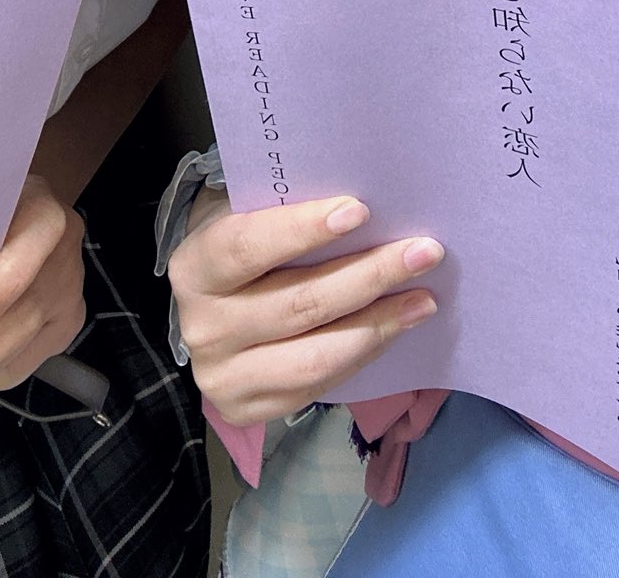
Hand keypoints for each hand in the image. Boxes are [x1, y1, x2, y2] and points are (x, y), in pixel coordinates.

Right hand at [169, 192, 442, 425]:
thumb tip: (364, 206)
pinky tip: (395, 328)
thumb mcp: (244, 218)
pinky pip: (319, 385)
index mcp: (194, 267)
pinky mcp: (247, 411)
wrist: (210, 313)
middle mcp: (202, 327)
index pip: (247, 246)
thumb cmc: (242, 248)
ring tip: (424, 299)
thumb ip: (282, 211)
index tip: (359, 210)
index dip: (301, 229)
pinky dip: (364, 354)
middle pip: (297, 303)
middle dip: (368, 274)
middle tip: (424, 251)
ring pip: (315, 355)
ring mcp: (222, 377)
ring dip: (378, 323)